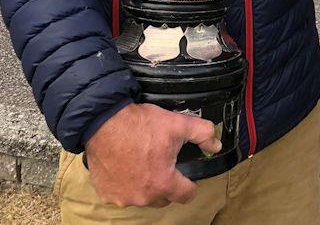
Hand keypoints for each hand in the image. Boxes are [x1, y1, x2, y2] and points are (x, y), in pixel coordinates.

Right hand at [84, 102, 220, 206]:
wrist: (104, 122)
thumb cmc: (140, 125)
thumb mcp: (178, 124)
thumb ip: (202, 134)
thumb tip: (215, 144)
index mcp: (163, 183)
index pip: (187, 195)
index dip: (191, 183)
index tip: (188, 174)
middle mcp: (143, 197)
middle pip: (164, 197)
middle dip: (167, 182)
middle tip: (164, 161)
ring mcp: (123, 198)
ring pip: (143, 196)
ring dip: (146, 183)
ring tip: (144, 160)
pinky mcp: (107, 193)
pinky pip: (123, 193)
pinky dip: (127, 183)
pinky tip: (127, 164)